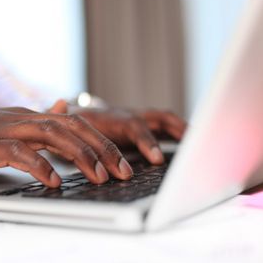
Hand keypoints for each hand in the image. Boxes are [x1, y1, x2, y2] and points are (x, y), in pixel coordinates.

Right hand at [0, 108, 134, 189]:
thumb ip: (30, 127)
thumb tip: (60, 112)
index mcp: (22, 117)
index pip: (71, 123)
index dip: (100, 141)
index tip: (121, 162)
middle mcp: (16, 118)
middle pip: (70, 126)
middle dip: (102, 148)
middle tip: (123, 172)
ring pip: (51, 134)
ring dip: (80, 155)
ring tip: (100, 176)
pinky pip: (18, 152)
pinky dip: (40, 165)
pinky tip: (54, 181)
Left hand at [49, 100, 186, 164]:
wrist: (76, 119)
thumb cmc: (72, 125)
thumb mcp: (66, 124)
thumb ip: (64, 116)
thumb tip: (61, 103)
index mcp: (110, 117)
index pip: (133, 127)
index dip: (147, 142)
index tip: (157, 159)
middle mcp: (128, 115)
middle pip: (158, 118)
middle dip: (177, 131)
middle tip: (193, 147)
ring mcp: (138, 120)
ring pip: (166, 121)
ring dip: (184, 131)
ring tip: (201, 147)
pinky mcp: (144, 129)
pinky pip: (166, 131)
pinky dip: (180, 137)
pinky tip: (193, 150)